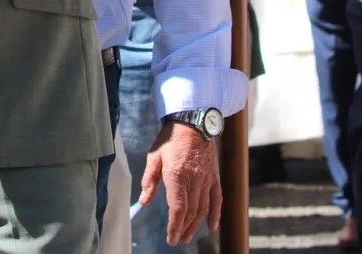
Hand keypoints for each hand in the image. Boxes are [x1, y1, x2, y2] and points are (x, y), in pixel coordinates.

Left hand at [139, 122, 221, 245]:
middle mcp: (194, 180)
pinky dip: (215, 214)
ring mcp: (206, 179)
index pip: (177, 208)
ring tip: (188, 236)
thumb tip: (144, 201)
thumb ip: (149, 180)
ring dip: (196, 225)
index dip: (174, 226)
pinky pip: (217, 198)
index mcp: (177, 175)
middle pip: (190, 212)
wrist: (193, 122)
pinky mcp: (214, 176)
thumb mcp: (154, 157)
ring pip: (203, 208)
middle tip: (177, 240)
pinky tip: (212, 226)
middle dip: (183, 229)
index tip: (171, 238)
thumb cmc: (170, 138)